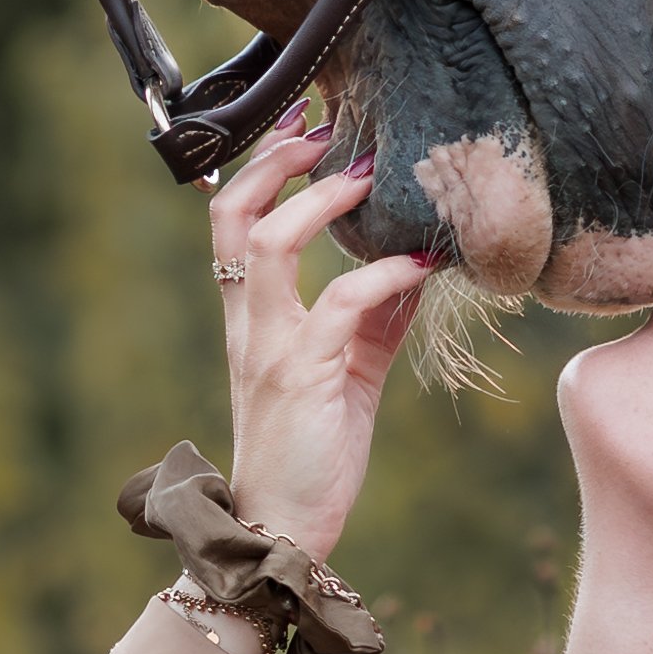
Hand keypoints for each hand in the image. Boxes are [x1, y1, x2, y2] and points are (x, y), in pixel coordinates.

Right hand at [211, 109, 433, 562]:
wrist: (286, 530)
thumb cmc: (313, 454)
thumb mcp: (348, 370)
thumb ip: (374, 315)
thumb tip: (418, 258)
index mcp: (250, 319)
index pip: (232, 222)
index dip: (262, 167)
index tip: (303, 123)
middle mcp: (249, 324)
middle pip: (233, 215)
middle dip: (276, 160)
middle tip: (324, 125)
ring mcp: (270, 346)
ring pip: (271, 243)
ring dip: (324, 200)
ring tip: (369, 174)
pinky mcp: (303, 374)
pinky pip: (340, 303)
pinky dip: (383, 274)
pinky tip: (421, 264)